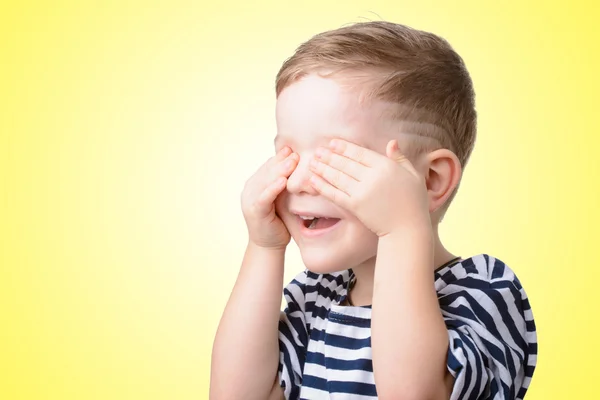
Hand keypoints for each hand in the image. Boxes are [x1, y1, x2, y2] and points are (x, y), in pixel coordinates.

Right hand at [241, 146, 298, 249]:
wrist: (268, 245)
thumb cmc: (278, 222)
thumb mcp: (282, 198)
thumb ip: (285, 184)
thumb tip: (299, 166)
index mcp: (256, 183)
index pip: (268, 166)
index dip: (280, 157)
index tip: (294, 149)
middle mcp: (250, 188)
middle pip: (267, 171)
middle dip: (282, 161)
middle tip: (296, 153)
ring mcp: (250, 199)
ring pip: (265, 181)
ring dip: (279, 170)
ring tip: (292, 162)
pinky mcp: (254, 211)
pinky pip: (263, 197)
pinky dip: (273, 188)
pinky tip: (283, 181)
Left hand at [308, 138, 429, 236]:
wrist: (408, 229)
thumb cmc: (414, 202)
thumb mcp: (413, 175)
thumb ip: (400, 158)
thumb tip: (392, 142)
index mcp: (386, 166)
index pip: (360, 153)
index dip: (344, 147)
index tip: (332, 143)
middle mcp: (372, 177)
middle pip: (346, 163)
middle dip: (329, 156)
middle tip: (317, 150)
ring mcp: (362, 192)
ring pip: (338, 176)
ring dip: (322, 169)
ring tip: (311, 162)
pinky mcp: (355, 206)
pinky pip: (335, 193)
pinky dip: (322, 186)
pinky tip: (313, 180)